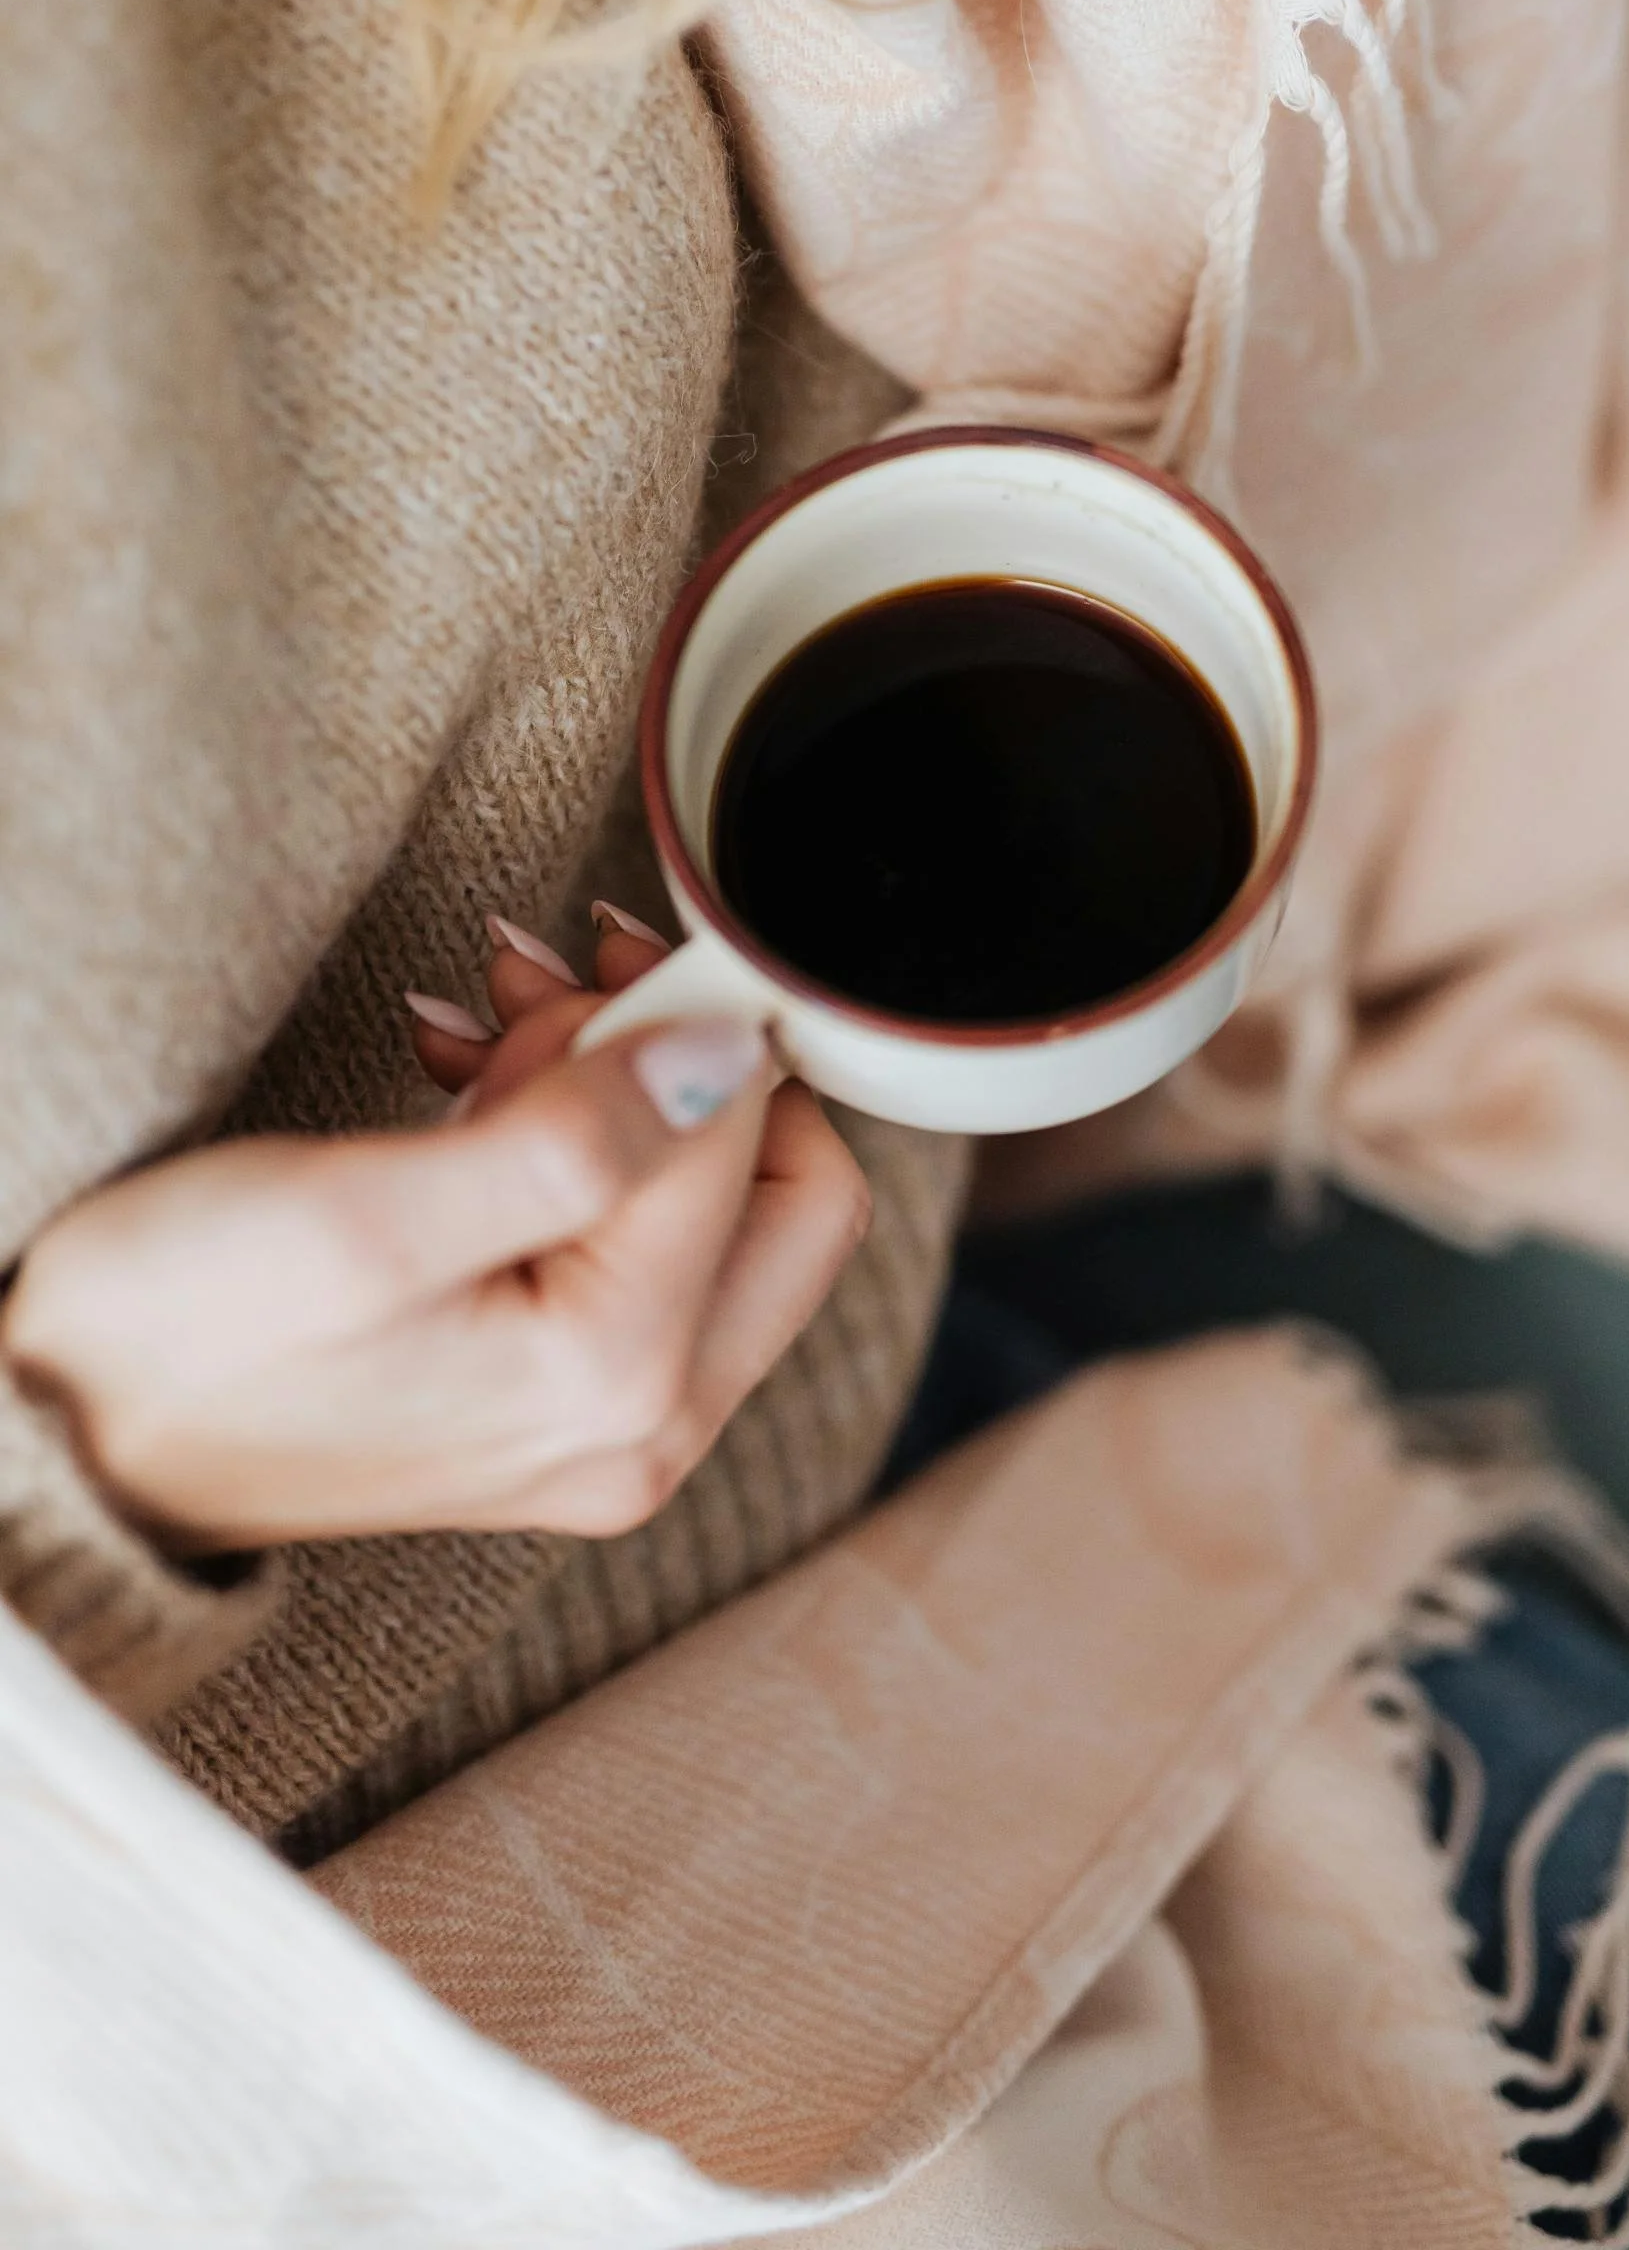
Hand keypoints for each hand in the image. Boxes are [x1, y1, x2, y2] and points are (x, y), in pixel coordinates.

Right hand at [4, 910, 869, 1550]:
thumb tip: (732, 1055)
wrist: (63, 1440)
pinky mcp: (564, 1395)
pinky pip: (638, 1236)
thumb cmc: (179, 1335)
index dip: (675, 1021)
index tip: (566, 964)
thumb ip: (572, 1142)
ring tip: (485, 1023)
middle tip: (544, 986)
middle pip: (781, 1184)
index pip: (752, 1136)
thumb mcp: (366, 1216)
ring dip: (616, 1078)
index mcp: (622, 1383)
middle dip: (678, 1054)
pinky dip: (575, 1134)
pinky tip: (473, 1081)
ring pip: (709, 1197)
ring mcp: (612, 1421)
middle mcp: (650, 1426)